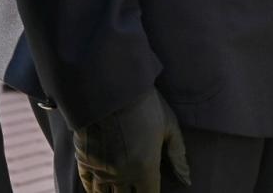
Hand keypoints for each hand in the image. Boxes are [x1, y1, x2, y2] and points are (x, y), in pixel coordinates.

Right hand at [73, 88, 189, 192]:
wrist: (109, 89)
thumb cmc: (145, 105)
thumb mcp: (169, 125)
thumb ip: (178, 154)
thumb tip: (187, 179)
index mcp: (145, 169)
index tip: (149, 189)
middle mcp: (123, 175)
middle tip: (133, 187)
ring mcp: (101, 170)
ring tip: (116, 191)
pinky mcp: (84, 161)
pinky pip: (87, 185)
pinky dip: (93, 190)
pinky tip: (97, 190)